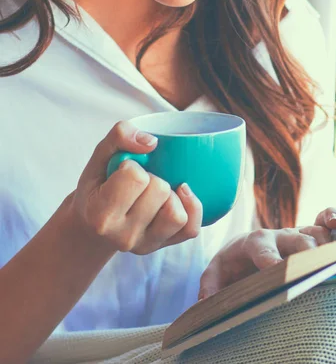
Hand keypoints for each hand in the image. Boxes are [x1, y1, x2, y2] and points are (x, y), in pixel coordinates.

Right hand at [66, 121, 202, 254]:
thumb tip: (152, 142)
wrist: (95, 224)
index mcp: (100, 215)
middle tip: (138, 182)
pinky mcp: (165, 246)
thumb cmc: (100, 184)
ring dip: (171, 195)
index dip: (133, 165)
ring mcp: (146, 245)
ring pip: (178, 214)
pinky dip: (192, 208)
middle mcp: (123, 236)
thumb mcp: (101, 156)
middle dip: (153, 177)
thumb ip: (119, 136)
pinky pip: (192, 228)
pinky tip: (180, 195)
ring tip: (155, 192)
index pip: (135, 177)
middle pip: (160, 190)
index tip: (123, 170)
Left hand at [198, 206, 335, 298]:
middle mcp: (277, 235)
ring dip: (323, 243)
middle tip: (312, 267)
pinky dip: (331, 218)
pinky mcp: (307, 233)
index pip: (263, 249)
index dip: (270, 259)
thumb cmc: (230, 265)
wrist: (242, 249)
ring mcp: (294, 233)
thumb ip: (209, 285)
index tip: (276, 270)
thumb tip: (205, 302)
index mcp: (253, 242)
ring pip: (313, 233)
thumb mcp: (215, 273)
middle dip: (305, 252)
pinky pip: (322, 221)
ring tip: (331, 256)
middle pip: (296, 239)